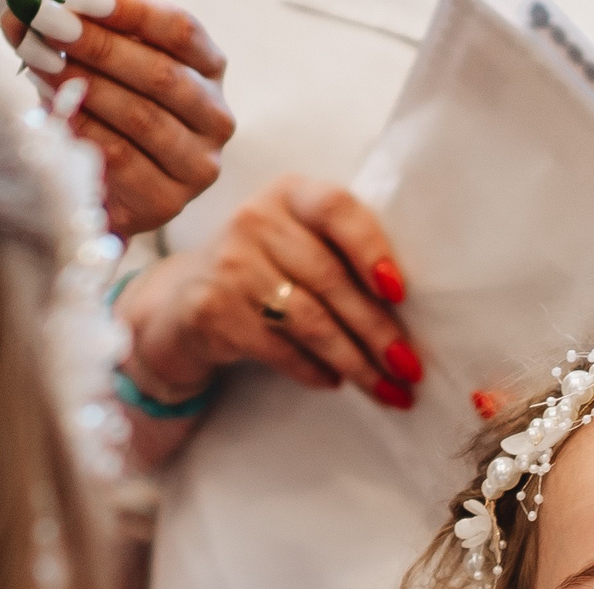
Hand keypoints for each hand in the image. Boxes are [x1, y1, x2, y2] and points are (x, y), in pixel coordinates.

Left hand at [4, 0, 233, 235]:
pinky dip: (81, 129)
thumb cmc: (110, 110)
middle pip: (161, 74)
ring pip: (141, 117)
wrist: (110, 189)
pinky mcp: (168, 201)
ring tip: (38, 63)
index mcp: (210, 69)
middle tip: (47, 26)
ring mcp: (197, 164)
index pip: (181, 30)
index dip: (130, 11)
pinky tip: (50, 108)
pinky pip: (120, 158)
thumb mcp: (107, 63)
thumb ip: (81, 31)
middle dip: (97, 46)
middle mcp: (215, 117)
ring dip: (83, 86)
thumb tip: (23, 10)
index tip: (76, 0)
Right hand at [113, 174, 420, 408]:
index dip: (371, 249)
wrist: (183, 303)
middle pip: (331, 279)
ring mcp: (230, 264)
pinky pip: (279, 348)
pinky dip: (313, 370)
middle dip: (378, 331)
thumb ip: (343, 256)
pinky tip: (333, 382)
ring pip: (310, 320)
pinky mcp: (213, 310)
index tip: (400, 293)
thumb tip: (409, 314)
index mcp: (290, 194)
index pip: (336, 208)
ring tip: (384, 389)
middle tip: (410, 369)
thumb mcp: (299, 245)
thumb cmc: (265, 274)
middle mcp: (256, 219)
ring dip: (354, 361)